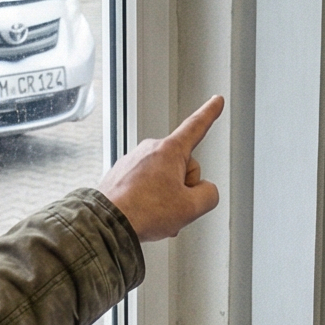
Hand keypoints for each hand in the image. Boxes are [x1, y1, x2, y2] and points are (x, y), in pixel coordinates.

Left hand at [99, 94, 222, 239]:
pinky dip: (150, 200)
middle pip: (183, 166)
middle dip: (184, 188)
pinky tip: (145, 213)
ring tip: (155, 213)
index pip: (196, 127)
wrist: (108, 222)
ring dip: (167, 197)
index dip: (209, 114)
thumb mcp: (192, 207)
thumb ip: (209, 194)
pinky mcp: (121, 174)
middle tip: (173, 206)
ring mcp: (133, 161)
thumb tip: (205, 192)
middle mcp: (150, 150)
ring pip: (164, 179)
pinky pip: (146, 185)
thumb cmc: (143, 211)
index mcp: (170, 151)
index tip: (216, 101)